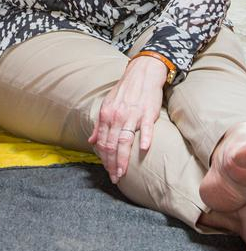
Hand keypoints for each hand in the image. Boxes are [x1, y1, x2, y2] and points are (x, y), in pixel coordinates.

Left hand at [88, 55, 166, 183]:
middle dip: (112, 164)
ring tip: (122, 172)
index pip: (103, 143)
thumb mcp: (108, 104)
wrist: (143, 72)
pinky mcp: (148, 112)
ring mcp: (133, 115)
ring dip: (123, 159)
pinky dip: (144, 138)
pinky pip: (145, 127)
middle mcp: (117, 116)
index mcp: (106, 115)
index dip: (104, 159)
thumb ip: (100, 124)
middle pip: (112, 145)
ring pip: (125, 140)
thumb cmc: (126, 89)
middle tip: (115, 178)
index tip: (108, 171)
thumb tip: (92, 141)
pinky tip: (144, 149)